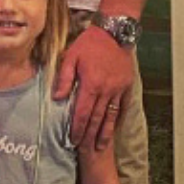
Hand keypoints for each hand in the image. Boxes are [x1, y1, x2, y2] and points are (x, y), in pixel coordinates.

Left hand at [53, 26, 134, 149]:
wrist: (114, 32)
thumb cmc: (89, 43)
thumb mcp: (71, 56)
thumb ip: (64, 78)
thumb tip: (57, 98)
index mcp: (91, 84)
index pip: (83, 113)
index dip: (77, 128)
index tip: (72, 140)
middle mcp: (106, 90)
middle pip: (97, 119)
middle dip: (89, 136)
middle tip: (84, 150)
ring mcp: (118, 89)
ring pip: (111, 116)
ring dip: (105, 133)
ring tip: (100, 147)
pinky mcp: (127, 86)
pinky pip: (122, 107)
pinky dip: (118, 120)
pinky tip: (114, 129)